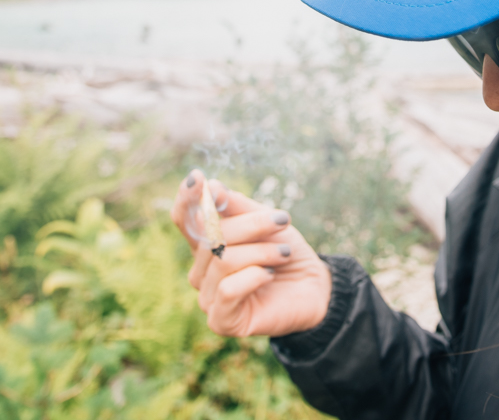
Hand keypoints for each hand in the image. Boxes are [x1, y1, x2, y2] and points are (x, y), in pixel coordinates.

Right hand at [171, 169, 331, 336]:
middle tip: (282, 219)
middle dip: (251, 224)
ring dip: (261, 251)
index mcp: (207, 244)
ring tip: (284, 254)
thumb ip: (237, 206)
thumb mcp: (266, 221)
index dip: (186, 199)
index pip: (184, 219)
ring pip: (223, 260)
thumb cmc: (286, 253)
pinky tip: (270, 275)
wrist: (314, 288)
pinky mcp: (221, 321)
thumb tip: (212, 188)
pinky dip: (255, 276)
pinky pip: (228, 290)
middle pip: (211, 236)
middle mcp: (200, 271)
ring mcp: (208, 297)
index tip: (199, 178)